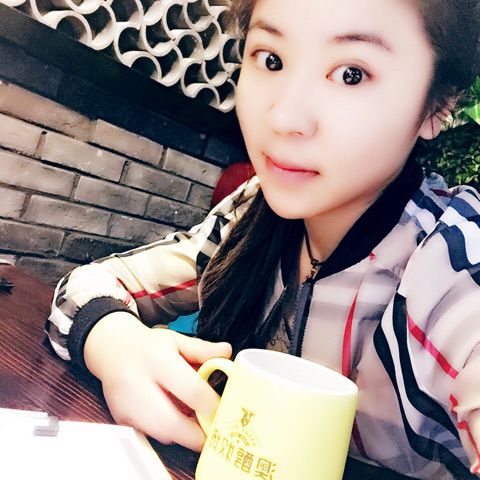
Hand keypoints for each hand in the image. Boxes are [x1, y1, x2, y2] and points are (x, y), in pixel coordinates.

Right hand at [84, 312, 231, 450]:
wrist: (111, 349)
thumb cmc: (148, 345)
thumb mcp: (177, 339)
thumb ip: (202, 349)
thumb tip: (227, 352)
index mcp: (157, 360)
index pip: (191, 390)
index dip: (211, 404)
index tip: (224, 408)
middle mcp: (138, 385)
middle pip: (172, 423)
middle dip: (196, 433)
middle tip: (213, 429)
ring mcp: (127, 406)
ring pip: (161, 434)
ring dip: (183, 434)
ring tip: (197, 422)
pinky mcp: (121, 419)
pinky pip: (150, 434)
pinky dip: (168, 432)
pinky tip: (177, 419)